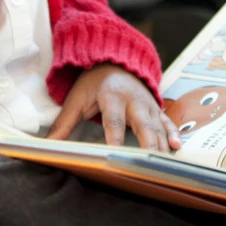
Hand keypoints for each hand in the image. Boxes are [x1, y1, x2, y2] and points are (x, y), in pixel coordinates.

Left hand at [47, 63, 181, 151]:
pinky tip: (178, 148)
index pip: (113, 121)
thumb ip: (63, 124)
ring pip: (158, 127)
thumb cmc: (93, 83)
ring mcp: (148, 105)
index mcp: (112, 96)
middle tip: (149, 163)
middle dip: (148, 145)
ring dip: (162, 145)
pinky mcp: (156, 109)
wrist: (114, 61)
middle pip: (143, 125)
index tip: (115, 156)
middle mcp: (134, 100)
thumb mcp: (76, 100)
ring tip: (165, 163)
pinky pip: (167, 122)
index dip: (115, 139)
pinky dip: (173, 134)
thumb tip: (48, 146)